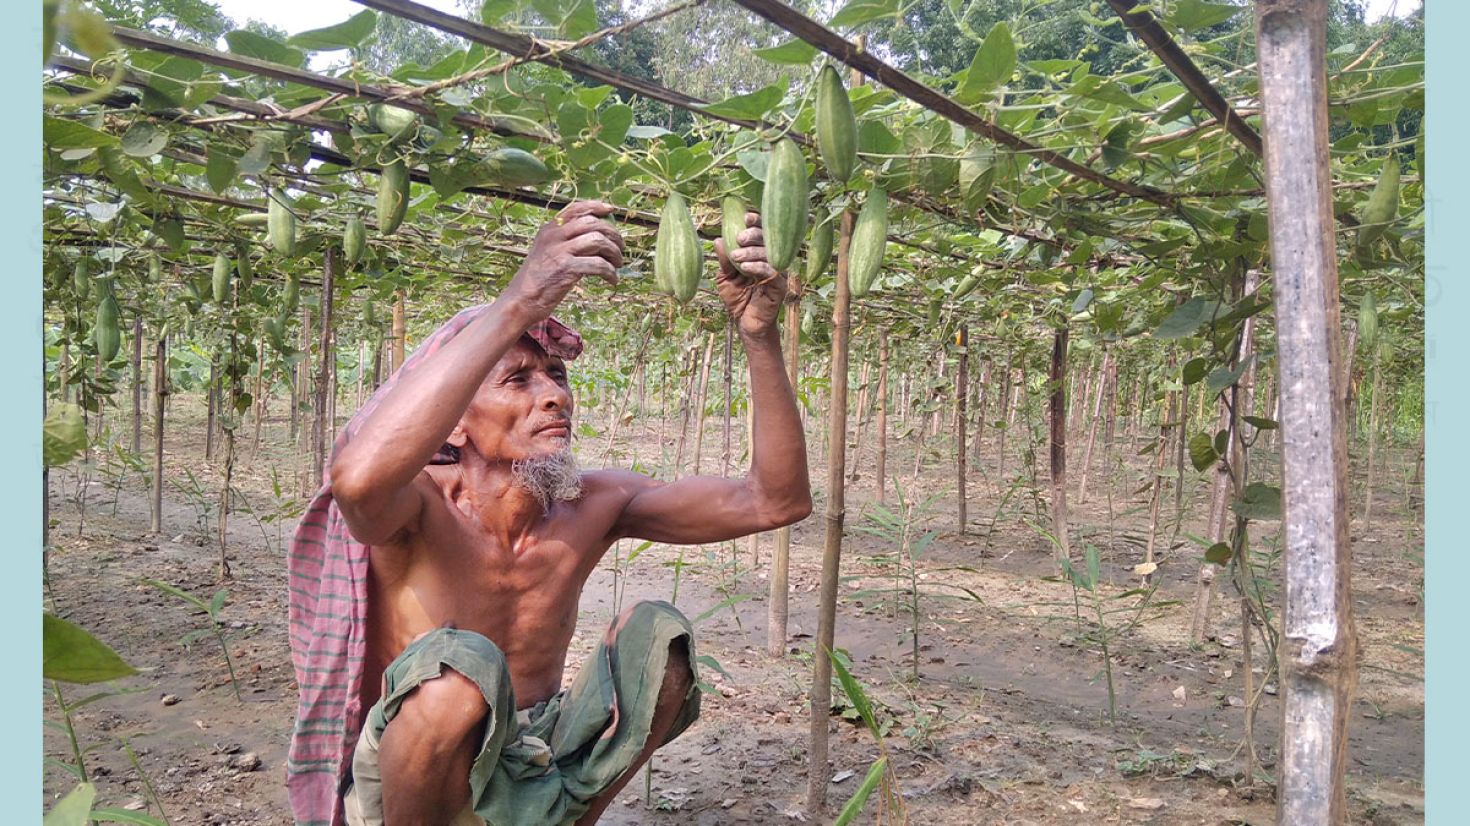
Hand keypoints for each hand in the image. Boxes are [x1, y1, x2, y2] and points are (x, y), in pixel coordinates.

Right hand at [502, 201, 622, 322]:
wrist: (521, 300)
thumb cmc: (538, 278)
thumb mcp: (546, 251)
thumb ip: (565, 240)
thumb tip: (596, 236)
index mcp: (550, 229)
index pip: (576, 208)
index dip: (597, 206)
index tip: (612, 210)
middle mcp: (554, 235)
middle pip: (593, 223)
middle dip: (613, 234)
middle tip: (620, 247)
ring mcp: (560, 251)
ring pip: (598, 241)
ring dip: (614, 252)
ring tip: (618, 264)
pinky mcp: (566, 269)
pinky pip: (598, 265)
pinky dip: (610, 272)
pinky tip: (612, 280)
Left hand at [714, 211, 787, 336]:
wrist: (746, 324)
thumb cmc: (738, 299)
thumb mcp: (725, 278)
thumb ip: (724, 260)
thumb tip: (718, 240)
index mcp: (760, 254)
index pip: (762, 233)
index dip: (757, 222)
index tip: (745, 217)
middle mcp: (772, 260)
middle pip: (769, 238)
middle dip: (754, 235)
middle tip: (739, 238)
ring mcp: (777, 272)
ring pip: (770, 253)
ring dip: (752, 252)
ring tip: (736, 257)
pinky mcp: (780, 286)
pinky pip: (771, 271)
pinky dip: (758, 266)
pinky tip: (745, 267)